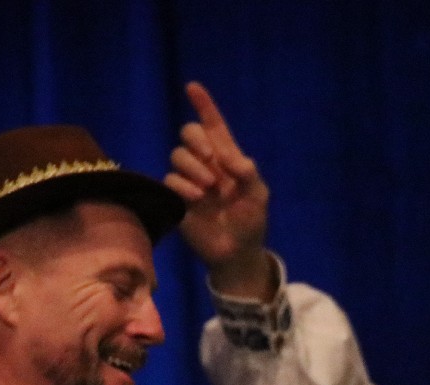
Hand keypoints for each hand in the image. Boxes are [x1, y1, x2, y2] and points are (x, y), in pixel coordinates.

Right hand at [164, 81, 273, 298]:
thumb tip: (228, 157)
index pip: (214, 125)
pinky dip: (182, 185)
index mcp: (227, 158)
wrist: (237, 253)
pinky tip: (196, 198)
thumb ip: (248, 172)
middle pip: (188, 133)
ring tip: (208, 188)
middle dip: (196, 139)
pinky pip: (170, 180)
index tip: (193, 87)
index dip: (203, 105)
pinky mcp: (177, 199)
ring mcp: (190, 181)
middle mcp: (206, 164)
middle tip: (210, 157)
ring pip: (177, 155)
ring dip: (192, 166)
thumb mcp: (259, 196)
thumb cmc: (251, 222)